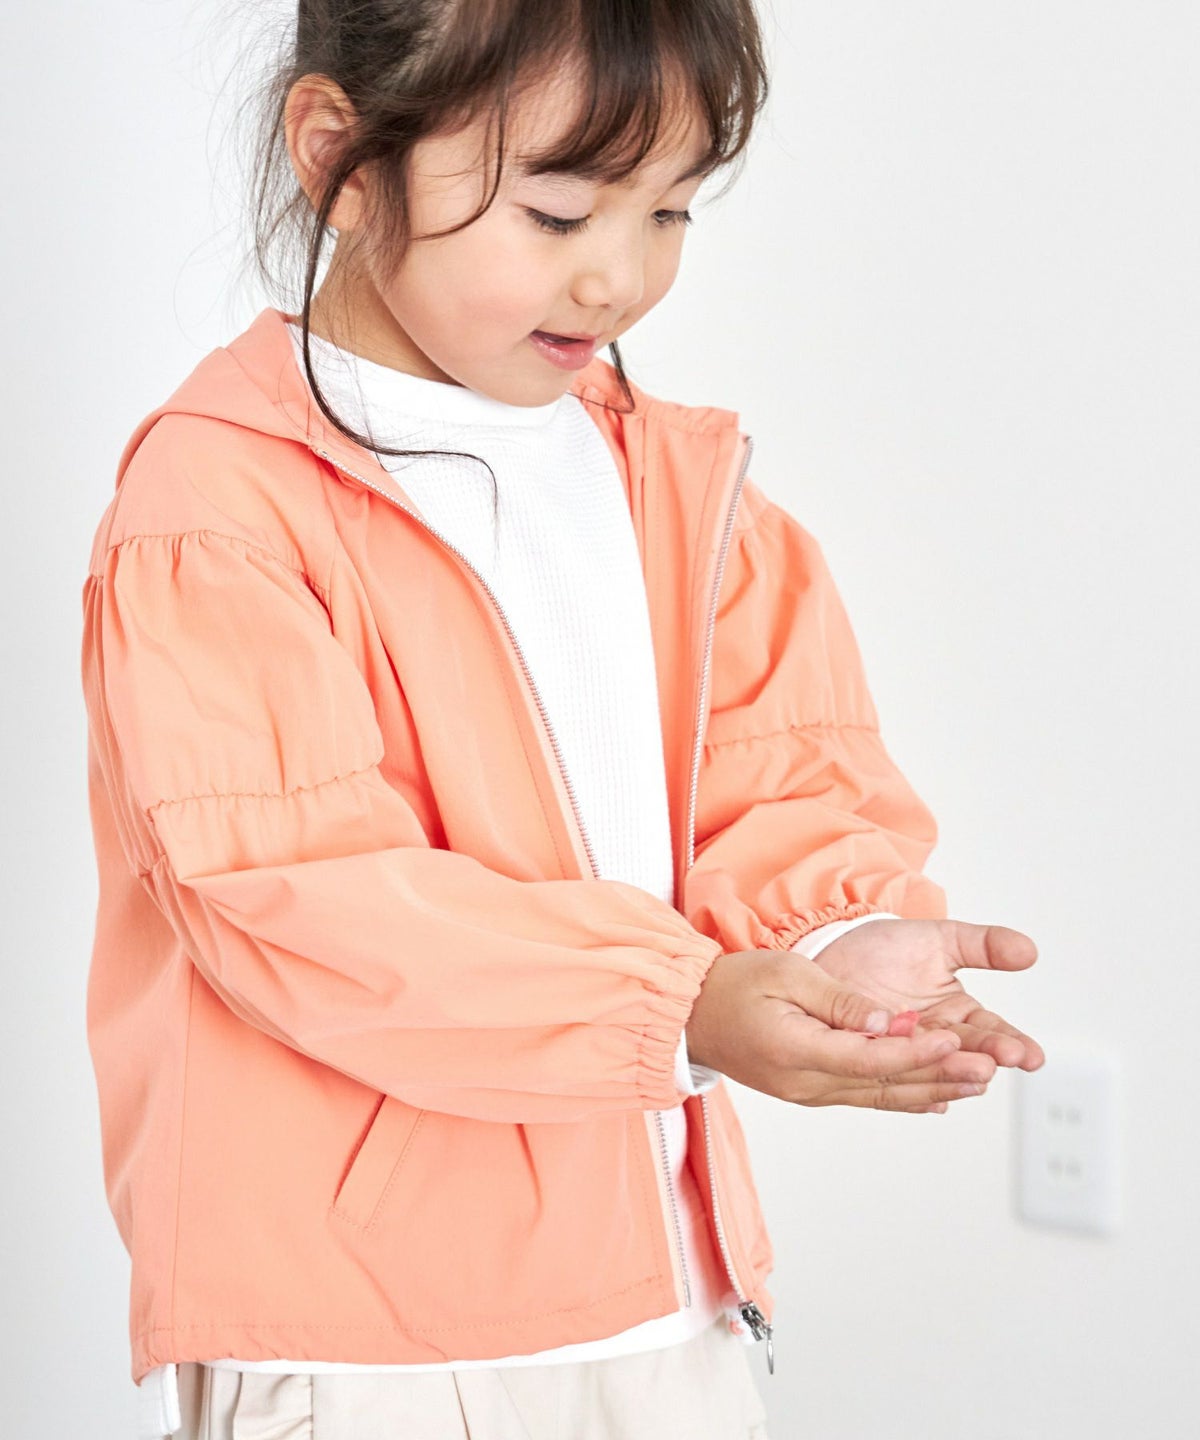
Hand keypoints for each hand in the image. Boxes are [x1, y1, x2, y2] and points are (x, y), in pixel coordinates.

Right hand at [685, 949, 988, 1112]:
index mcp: (797, 1051)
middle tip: (988, 1068)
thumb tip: (887, 1021)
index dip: (916, 1051)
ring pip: (881, 1095)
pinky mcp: (812, 1090)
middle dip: (940, 1076)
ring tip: (977, 1082)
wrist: (695, 1015)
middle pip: (884, 1085)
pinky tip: (936, 1099)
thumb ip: (839, 1001)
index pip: (870, 1058)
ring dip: (932, 1089)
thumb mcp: (786, 975)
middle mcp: (807, 1082)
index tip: (953, 1041)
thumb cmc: (735, 986)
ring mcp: (809, 1092)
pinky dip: (904, 1096)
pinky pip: (865, 1096)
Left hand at [812, 918, 1044, 1073]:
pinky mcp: (870, 1059)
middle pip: (964, 1054)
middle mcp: (934, 1039)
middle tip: (995, 1064)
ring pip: (931, 1067)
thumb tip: (1029, 951)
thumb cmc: (887, 946)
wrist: (832, 949)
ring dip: (951, 1074)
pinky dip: (912, 1091)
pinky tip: (932, 1102)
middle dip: (983, 1059)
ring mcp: (903, 1052)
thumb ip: (985, 945)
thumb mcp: (942, 939)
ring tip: (970, 1078)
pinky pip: (891, 1076)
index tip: (1029, 1055)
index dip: (1010, 1042)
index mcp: (957, 1014)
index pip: (990, 1030)